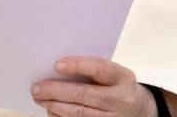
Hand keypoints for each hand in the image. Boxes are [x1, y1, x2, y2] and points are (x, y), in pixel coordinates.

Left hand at [31, 56, 156, 116]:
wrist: (139, 110)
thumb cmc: (117, 86)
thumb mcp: (113, 74)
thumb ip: (91, 70)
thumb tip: (56, 70)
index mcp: (123, 77)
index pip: (100, 68)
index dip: (78, 65)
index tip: (56, 65)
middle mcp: (121, 99)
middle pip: (85, 95)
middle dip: (57, 91)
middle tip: (37, 88)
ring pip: (80, 114)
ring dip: (55, 106)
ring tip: (40, 99)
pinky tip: (51, 111)